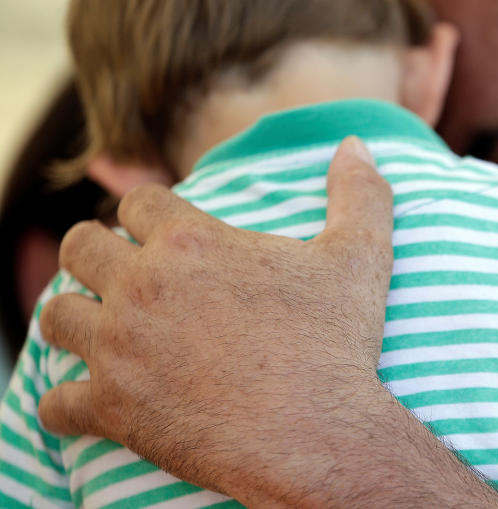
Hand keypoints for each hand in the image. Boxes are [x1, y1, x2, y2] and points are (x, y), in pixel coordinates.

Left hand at [38, 137, 396, 505]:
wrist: (318, 435)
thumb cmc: (336, 344)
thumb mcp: (360, 258)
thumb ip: (360, 193)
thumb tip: (357, 145)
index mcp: (192, 243)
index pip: (137, 202)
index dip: (147, 213)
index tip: (159, 232)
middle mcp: (143, 286)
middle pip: (79, 246)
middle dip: (95, 253)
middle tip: (123, 274)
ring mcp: (119, 349)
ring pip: (57, 316)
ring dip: (75, 317)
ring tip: (102, 328)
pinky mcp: (111, 408)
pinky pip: (55, 402)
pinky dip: (67, 401)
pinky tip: (91, 400)